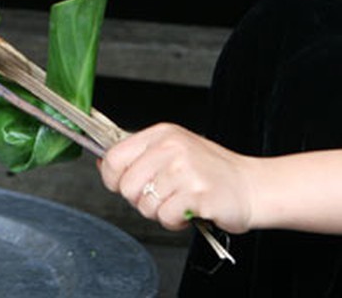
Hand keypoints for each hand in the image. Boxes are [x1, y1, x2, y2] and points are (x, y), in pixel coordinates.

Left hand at [98, 122, 256, 233]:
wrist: (253, 186)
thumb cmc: (210, 171)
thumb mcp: (172, 151)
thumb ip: (138, 157)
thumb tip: (103, 164)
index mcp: (161, 134)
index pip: (114, 157)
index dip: (113, 179)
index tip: (124, 185)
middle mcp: (171, 147)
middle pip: (126, 186)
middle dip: (140, 200)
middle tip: (162, 197)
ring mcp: (185, 169)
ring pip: (145, 204)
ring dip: (160, 212)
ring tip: (180, 201)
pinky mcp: (198, 193)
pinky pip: (166, 217)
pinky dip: (175, 222)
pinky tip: (189, 211)